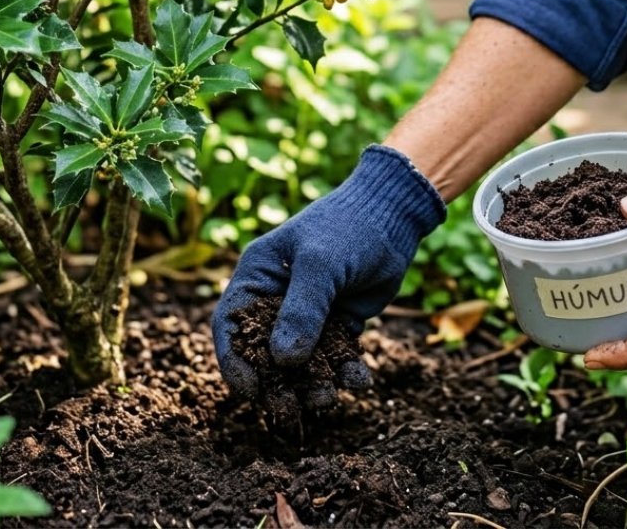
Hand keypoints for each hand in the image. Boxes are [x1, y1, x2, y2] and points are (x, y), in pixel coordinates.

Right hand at [211, 144, 446, 402]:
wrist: (395, 215)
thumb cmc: (348, 227)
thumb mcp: (321, 264)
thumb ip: (302, 310)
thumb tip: (284, 361)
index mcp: (258, 275)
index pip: (232, 325)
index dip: (235, 362)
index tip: (252, 392)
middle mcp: (277, 297)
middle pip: (266, 352)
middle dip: (278, 384)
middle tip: (291, 411)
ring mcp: (308, 312)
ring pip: (302, 361)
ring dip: (313, 383)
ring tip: (329, 397)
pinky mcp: (338, 322)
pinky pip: (335, 356)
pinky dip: (345, 371)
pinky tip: (360, 381)